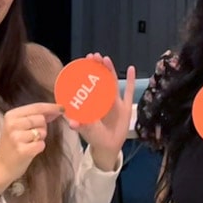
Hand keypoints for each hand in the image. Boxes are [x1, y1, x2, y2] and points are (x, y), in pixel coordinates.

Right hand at [0, 102, 63, 193]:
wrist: (0, 166)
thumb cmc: (11, 145)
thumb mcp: (17, 126)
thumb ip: (33, 116)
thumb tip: (54, 110)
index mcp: (11, 115)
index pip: (36, 107)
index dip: (51, 107)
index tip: (61, 108)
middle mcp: (12, 124)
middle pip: (41, 119)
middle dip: (42, 127)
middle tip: (32, 135)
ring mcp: (16, 137)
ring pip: (42, 132)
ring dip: (40, 138)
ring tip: (28, 143)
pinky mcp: (22, 150)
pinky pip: (42, 144)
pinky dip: (39, 147)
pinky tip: (29, 150)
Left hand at [67, 53, 135, 170]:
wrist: (108, 147)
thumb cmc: (94, 137)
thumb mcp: (88, 130)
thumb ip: (81, 126)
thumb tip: (72, 123)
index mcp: (92, 104)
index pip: (88, 85)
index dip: (86, 74)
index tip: (83, 62)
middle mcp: (102, 100)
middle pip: (100, 80)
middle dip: (97, 68)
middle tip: (94, 55)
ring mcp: (114, 103)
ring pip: (112, 83)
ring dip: (110, 71)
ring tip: (106, 59)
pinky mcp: (125, 108)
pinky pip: (129, 92)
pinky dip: (130, 81)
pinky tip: (131, 69)